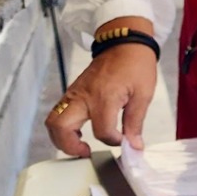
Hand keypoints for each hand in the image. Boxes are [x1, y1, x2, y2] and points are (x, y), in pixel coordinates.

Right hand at [45, 43, 160, 156]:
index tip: (124, 141)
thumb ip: (136, 122)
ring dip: (61, 138)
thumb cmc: (136, 65)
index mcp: (103, 97)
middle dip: (69, 146)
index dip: (113, 141)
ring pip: (53, 121)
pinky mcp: (72, 92)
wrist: (124, 43)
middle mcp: (83, 97)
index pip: (101, 131)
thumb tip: (134, 146)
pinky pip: (58, 112)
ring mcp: (73, 94)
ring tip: (80, 144)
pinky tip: (79, 131)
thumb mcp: (143, 94)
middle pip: (59, 128)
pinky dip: (63, 127)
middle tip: (86, 152)